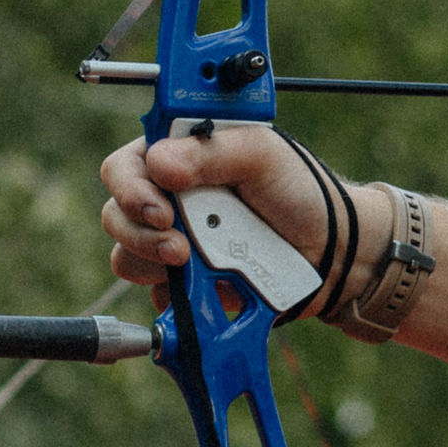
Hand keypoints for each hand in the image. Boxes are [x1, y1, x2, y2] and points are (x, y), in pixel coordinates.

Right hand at [99, 123, 337, 293]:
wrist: (330, 252)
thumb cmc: (300, 192)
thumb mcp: (263, 155)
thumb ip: (213, 152)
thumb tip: (160, 162)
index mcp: (179, 156)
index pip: (125, 166)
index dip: (130, 188)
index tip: (161, 210)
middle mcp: (167, 197)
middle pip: (117, 214)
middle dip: (141, 234)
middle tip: (180, 248)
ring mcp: (173, 240)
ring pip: (127, 256)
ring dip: (154, 263)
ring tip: (195, 264)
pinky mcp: (183, 281)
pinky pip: (155, 292)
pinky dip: (175, 294)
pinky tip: (208, 286)